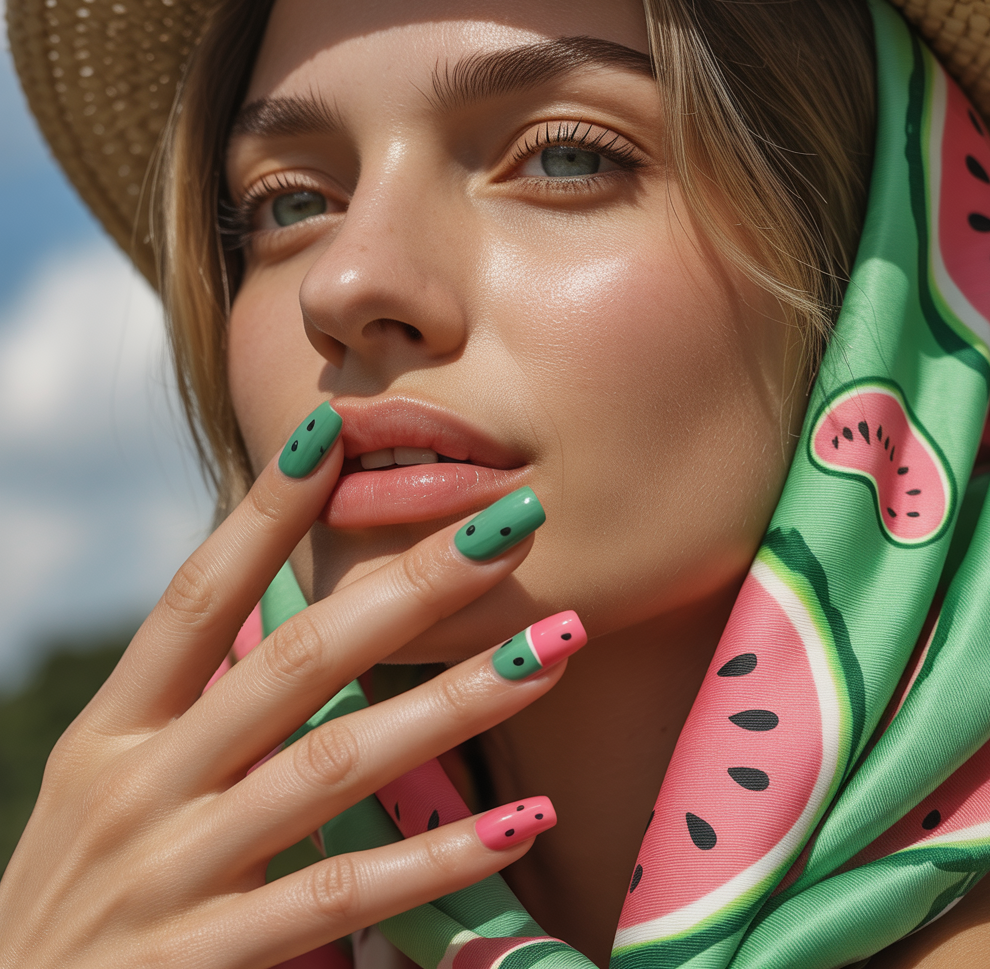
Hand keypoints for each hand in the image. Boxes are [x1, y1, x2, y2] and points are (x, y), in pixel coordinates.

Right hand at [0, 405, 568, 968]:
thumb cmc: (75, 902)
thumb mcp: (107, 787)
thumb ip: (191, 713)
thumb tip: (292, 633)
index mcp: (112, 732)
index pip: (197, 594)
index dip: (265, 512)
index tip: (335, 434)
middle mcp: (137, 786)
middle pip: (296, 660)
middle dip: (412, 586)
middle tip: (510, 526)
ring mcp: (168, 874)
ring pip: (336, 764)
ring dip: (457, 702)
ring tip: (552, 651)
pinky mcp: (198, 962)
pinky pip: (342, 894)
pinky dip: (438, 857)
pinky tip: (523, 818)